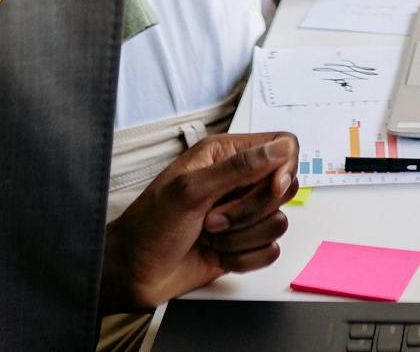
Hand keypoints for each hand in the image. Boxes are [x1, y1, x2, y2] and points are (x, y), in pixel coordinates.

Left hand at [100, 132, 299, 311]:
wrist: (134, 274)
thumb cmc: (150, 227)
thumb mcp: (190, 190)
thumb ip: (239, 168)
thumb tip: (280, 148)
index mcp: (225, 155)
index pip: (283, 146)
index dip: (285, 167)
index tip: (272, 186)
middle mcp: (237, 182)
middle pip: (285, 188)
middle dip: (252, 210)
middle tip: (214, 217)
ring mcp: (241, 215)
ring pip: (277, 223)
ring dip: (241, 237)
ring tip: (209, 235)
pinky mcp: (243, 244)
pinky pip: (269, 251)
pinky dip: (242, 258)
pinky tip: (216, 254)